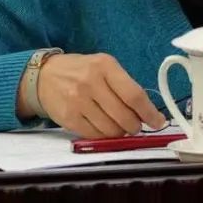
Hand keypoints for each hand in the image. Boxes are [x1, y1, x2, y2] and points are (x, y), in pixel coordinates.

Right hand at [36, 53, 166, 137]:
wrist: (44, 76)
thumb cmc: (81, 71)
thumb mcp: (104, 66)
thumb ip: (124, 85)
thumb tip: (147, 112)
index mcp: (105, 66)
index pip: (134, 95)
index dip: (149, 112)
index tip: (158, 121)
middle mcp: (91, 82)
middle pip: (124, 116)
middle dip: (135, 126)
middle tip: (136, 126)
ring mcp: (78, 101)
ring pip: (111, 130)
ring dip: (120, 133)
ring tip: (118, 125)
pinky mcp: (69, 118)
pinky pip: (95, 135)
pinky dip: (104, 136)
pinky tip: (103, 128)